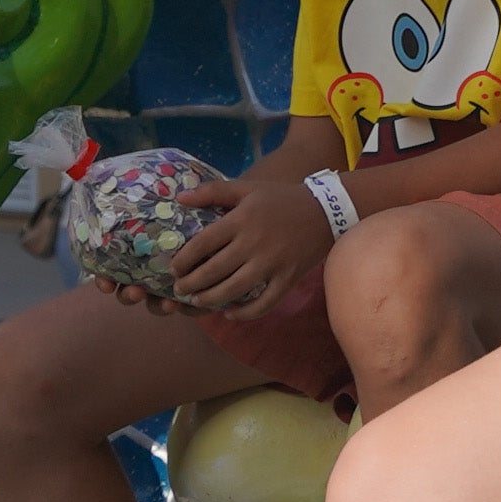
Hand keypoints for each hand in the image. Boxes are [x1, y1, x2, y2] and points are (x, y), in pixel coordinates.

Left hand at [171, 167, 343, 318]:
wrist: (326, 210)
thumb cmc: (281, 198)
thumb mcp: (247, 188)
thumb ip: (212, 191)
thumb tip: (179, 198)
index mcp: (241, 219)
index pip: (202, 244)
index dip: (184, 260)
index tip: (174, 268)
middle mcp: (254, 243)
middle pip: (214, 271)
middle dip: (191, 284)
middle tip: (179, 289)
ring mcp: (272, 263)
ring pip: (234, 290)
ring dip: (210, 299)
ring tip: (198, 301)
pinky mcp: (288, 278)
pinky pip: (263, 303)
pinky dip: (245, 313)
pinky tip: (230, 313)